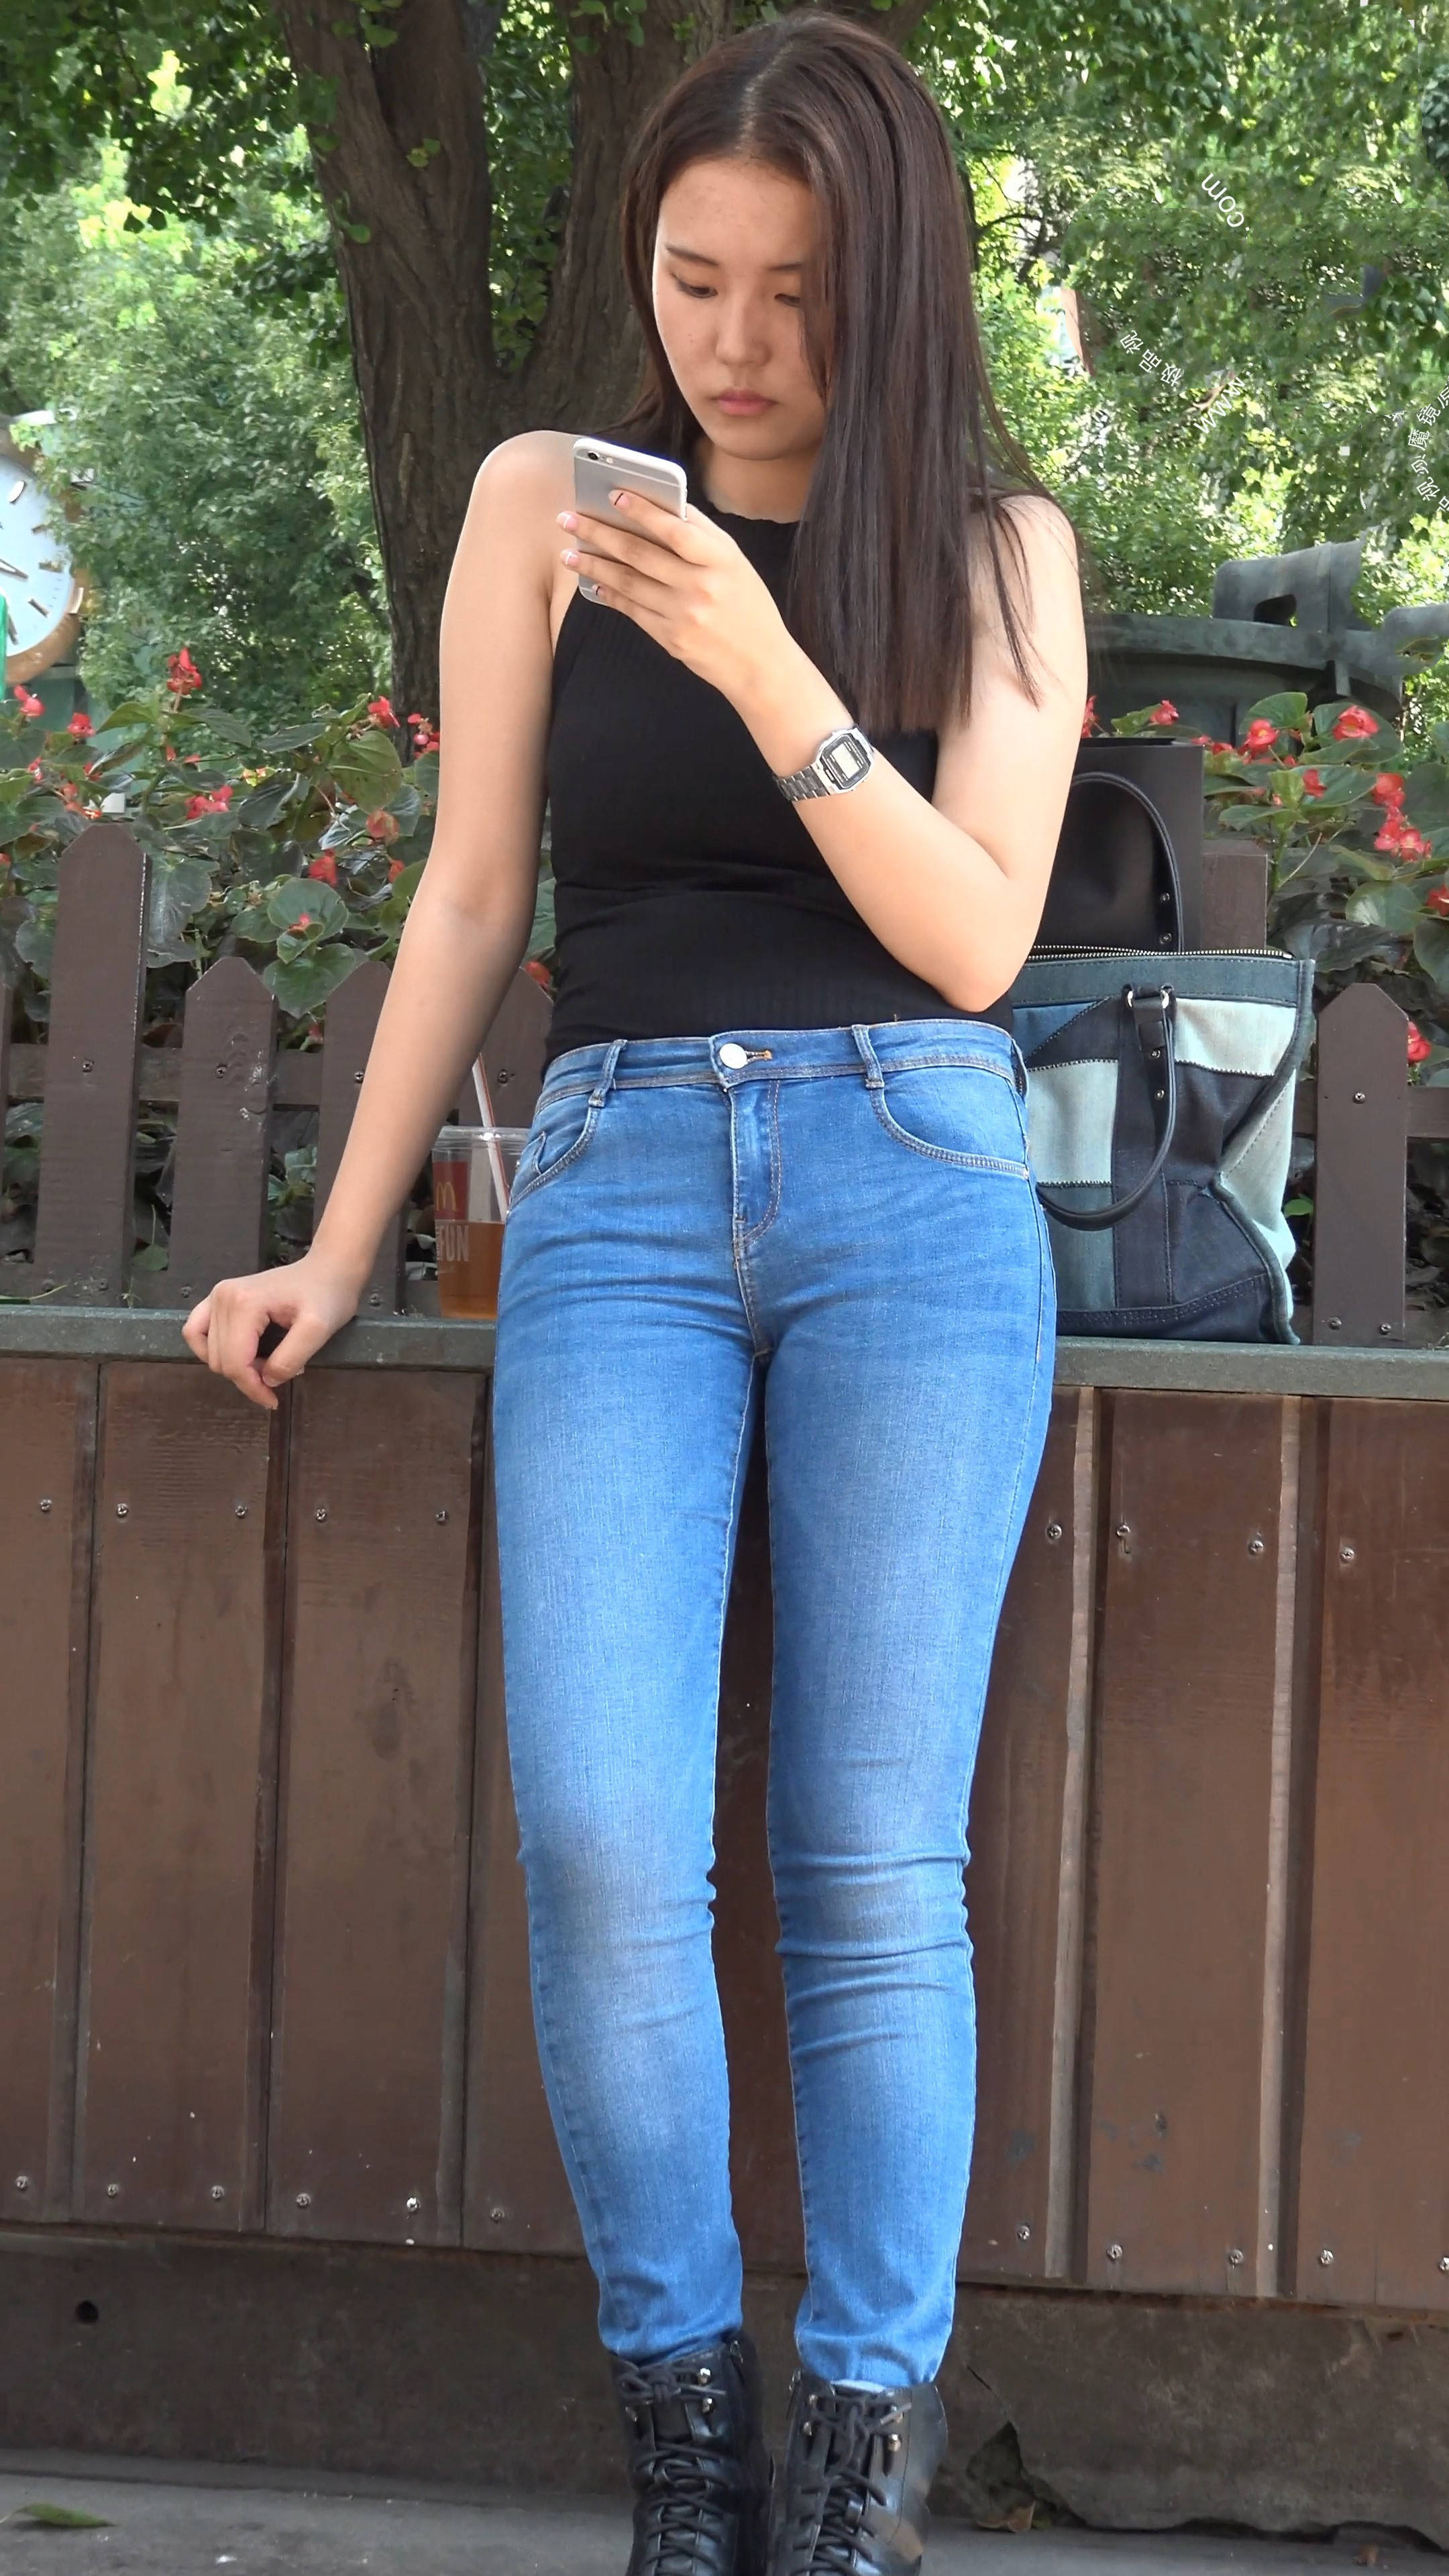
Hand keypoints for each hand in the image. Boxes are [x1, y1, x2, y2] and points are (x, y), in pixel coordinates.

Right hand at [182, 1250, 365, 1410]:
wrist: (326, 1270)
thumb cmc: (327, 1296)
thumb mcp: (319, 1329)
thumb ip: (290, 1358)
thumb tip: (266, 1380)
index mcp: (244, 1303)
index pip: (235, 1362)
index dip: (252, 1388)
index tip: (273, 1400)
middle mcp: (222, 1297)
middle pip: (220, 1360)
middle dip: (248, 1377)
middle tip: (281, 1373)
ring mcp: (216, 1295)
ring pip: (209, 1351)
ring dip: (234, 1367)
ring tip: (265, 1364)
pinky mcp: (216, 1298)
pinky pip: (196, 1332)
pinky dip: (213, 1351)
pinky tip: (237, 1357)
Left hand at [559, 489, 796, 711]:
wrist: (760, 665)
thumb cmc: (748, 606)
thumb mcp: (735, 563)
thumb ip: (701, 535)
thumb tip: (661, 507)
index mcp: (720, 560)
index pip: (674, 528)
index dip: (641, 510)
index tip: (612, 495)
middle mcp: (700, 586)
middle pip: (640, 554)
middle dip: (599, 533)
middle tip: (569, 518)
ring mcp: (683, 615)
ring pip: (628, 583)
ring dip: (595, 565)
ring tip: (570, 552)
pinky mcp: (671, 639)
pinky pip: (633, 611)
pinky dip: (611, 595)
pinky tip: (594, 583)